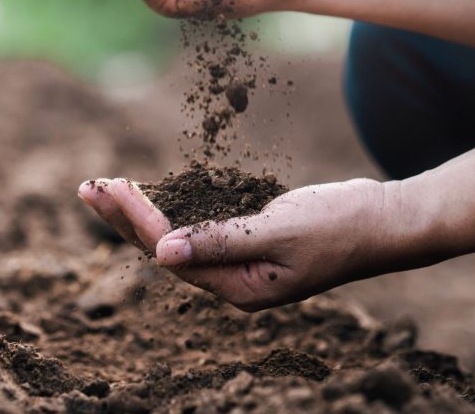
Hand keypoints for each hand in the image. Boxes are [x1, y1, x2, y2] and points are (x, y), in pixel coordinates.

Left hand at [77, 176, 410, 311]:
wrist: (386, 221)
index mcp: (240, 288)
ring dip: (143, 213)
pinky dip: (174, 209)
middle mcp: (234, 282)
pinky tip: (154, 195)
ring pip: (178, 239)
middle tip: (88, 186)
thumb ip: (222, 241)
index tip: (107, 187)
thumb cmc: (341, 225)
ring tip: (106, 189)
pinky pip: (200, 228)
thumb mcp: (280, 232)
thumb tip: (162, 253)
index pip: (172, 254)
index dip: (136, 221)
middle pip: (165, 251)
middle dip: (124, 218)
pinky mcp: (251, 241)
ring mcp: (242, 263)